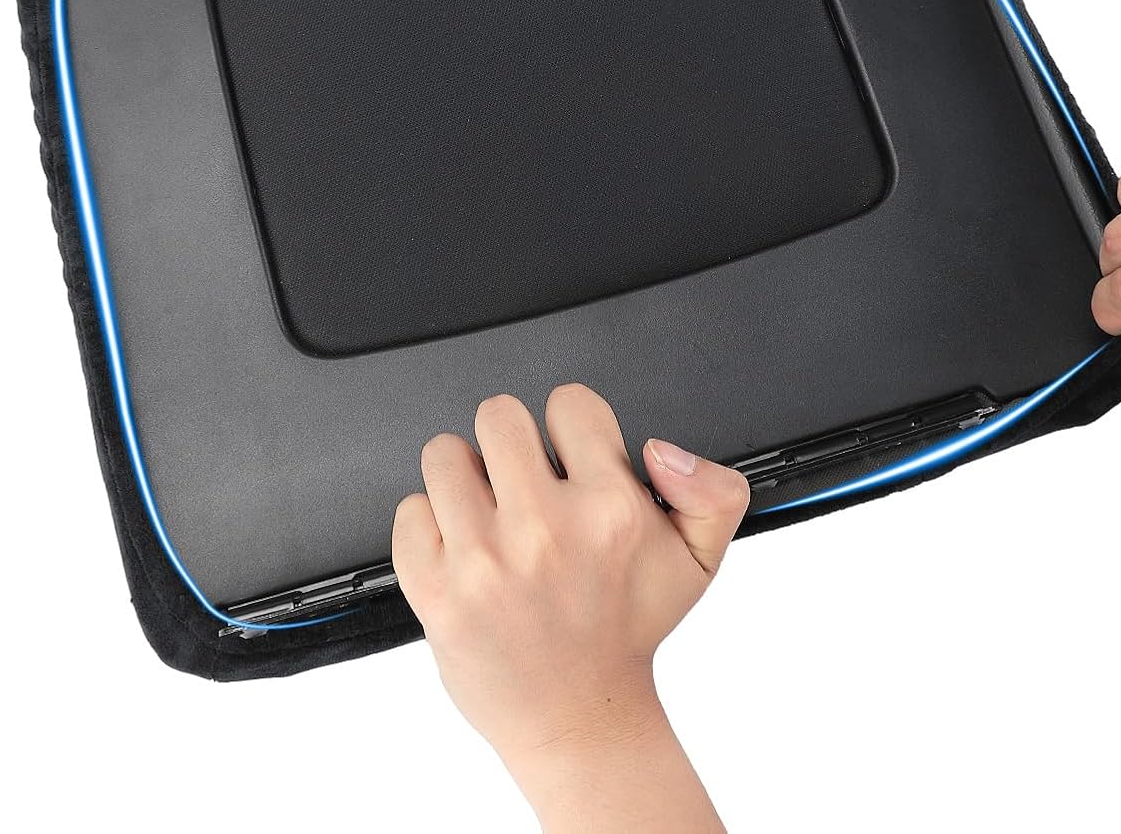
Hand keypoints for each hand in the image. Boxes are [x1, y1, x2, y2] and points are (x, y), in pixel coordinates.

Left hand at [392, 382, 749, 833]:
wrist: (579, 718)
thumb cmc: (627, 631)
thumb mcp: (699, 559)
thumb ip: (711, 490)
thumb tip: (661, 449)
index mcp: (610, 511)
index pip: (569, 402)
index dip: (570, 428)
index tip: (571, 462)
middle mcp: (546, 530)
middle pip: (498, 414)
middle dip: (510, 443)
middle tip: (521, 483)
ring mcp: (484, 561)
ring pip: (445, 453)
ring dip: (464, 477)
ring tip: (488, 513)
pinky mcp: (436, 591)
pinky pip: (409, 510)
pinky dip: (430, 524)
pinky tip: (462, 549)